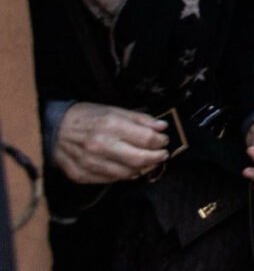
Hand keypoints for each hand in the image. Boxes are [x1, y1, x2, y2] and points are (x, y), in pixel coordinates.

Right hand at [53, 103, 168, 184]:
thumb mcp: (114, 110)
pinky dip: (124, 175)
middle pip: (139, 159)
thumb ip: (140, 119)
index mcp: (110, 126)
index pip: (146, 139)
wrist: (53, 129)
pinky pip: (110, 180)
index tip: (164, 140)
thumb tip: (162, 127)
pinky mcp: (82, 175)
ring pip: (126, 173)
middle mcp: (100, 146)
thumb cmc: (87, 117)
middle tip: (162, 154)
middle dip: (157, 157)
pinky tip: (129, 168)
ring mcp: (90, 163)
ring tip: (147, 161)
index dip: (160, 141)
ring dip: (142, 168)